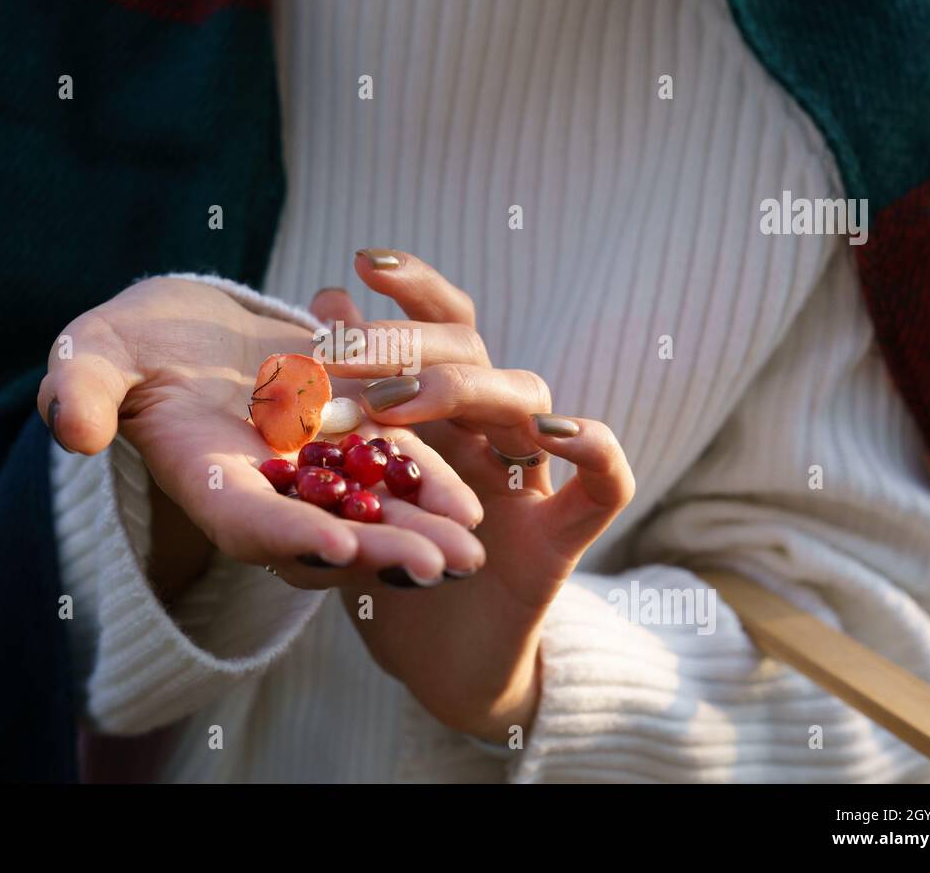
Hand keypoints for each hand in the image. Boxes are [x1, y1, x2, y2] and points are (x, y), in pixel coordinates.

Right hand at [37, 276, 483, 597]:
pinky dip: (428, 474)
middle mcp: (265, 487)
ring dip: (421, 525)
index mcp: (205, 480)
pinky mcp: (345, 432)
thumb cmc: (125, 341)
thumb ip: (81, 389)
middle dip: (380, 550)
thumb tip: (72, 429)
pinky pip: (392, 458)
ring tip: (471, 547)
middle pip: (325, 531)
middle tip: (439, 568)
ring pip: (372, 504)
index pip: (245, 521)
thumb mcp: (93, 354)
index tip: (334, 548)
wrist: (177, 325)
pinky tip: (476, 489)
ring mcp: (310, 465)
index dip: (288, 537)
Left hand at [311, 251, 634, 741]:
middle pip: (471, 358)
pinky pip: (605, 484)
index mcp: (444, 416)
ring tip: (399, 405)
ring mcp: (530, 484)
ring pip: (528, 403)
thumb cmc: (394, 567)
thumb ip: (343, 403)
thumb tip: (323, 305)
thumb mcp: (352, 486)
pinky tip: (560, 435)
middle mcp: (490, 435)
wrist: (437, 666)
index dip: (413, 290)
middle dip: (403, 347)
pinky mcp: (560, 543)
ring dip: (465, 394)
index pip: (441, 330)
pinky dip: (595, 450)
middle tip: (337, 352)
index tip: (361, 263)